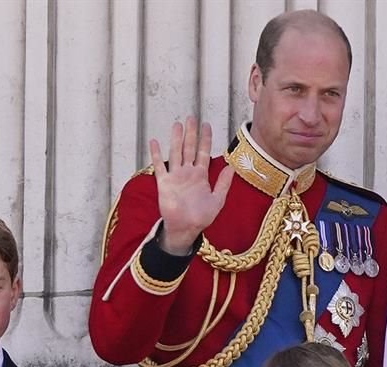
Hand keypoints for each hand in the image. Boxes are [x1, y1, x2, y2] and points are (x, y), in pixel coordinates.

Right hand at [150, 116, 234, 254]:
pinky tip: (154, 142)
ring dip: (176, 139)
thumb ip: (224, 183)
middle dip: (191, 133)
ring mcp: (175, 176)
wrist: (186, 228)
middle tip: (191, 117)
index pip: (203, 152)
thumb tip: (232, 167)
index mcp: (201, 176)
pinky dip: (156, 154)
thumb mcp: (218, 200)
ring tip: (177, 125)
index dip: (205, 139)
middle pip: (189, 148)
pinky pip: (159, 166)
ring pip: (176, 153)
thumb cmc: (202, 217)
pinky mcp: (164, 183)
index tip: (206, 125)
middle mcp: (187, 173)